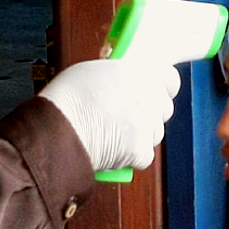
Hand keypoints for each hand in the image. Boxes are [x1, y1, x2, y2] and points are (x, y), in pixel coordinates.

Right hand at [39, 59, 180, 170]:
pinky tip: (110, 149)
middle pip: (163, 109)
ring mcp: (148, 124)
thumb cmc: (67, 99)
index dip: (160, 88)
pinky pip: (143, 156)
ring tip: (113, 134)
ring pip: (155, 134)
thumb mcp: (94, 72)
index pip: (169, 79)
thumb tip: (122, 85)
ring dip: (140, 136)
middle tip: (125, 118)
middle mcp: (149, 96)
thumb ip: (119, 76)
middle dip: (148, 114)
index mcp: (139, 72)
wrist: (58, 128)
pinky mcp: (142, 150)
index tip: (150, 94)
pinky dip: (129, 157)